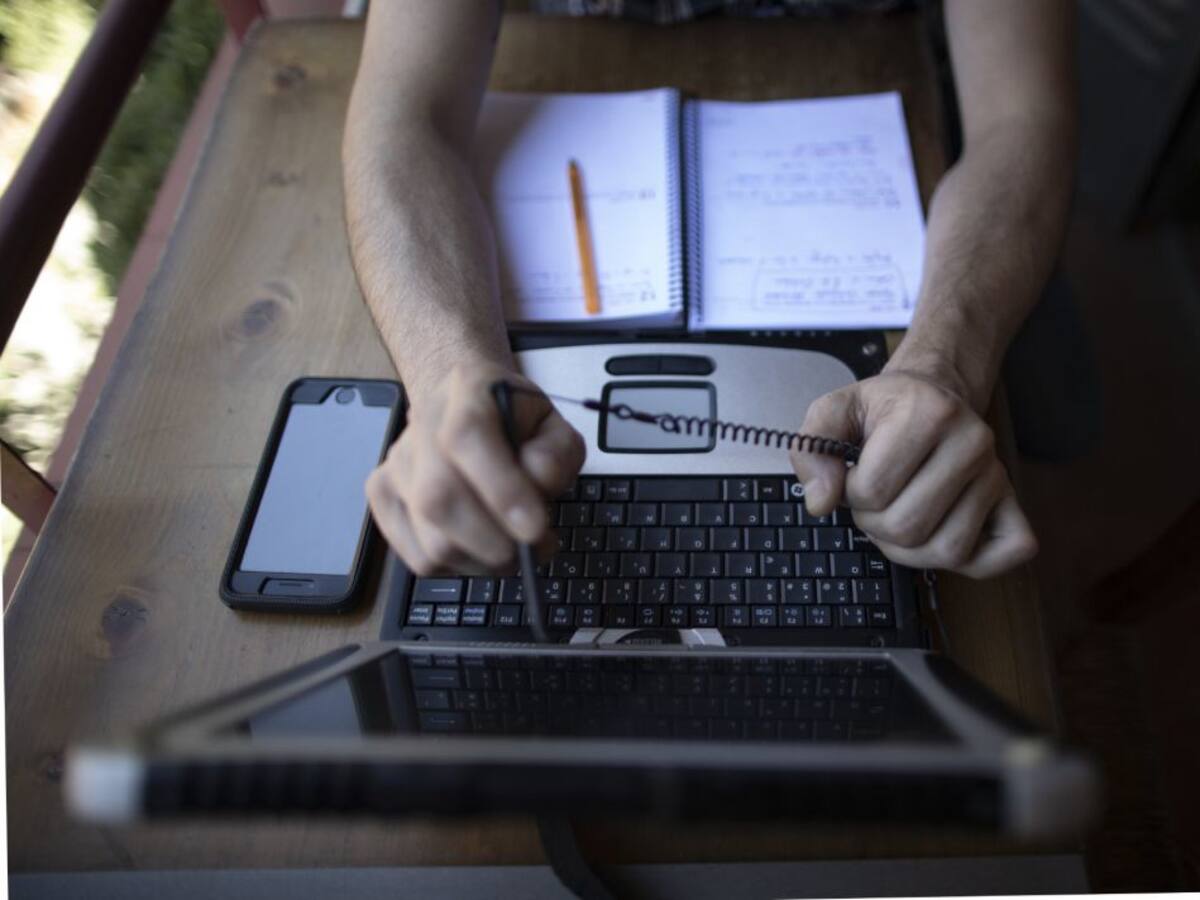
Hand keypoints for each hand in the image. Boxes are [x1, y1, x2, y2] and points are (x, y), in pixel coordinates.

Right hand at [366, 361, 585, 575]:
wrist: (465, 406)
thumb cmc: (515, 421)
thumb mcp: (554, 426)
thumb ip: (557, 453)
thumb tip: (538, 487)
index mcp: (468, 389)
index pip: (468, 438)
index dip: (502, 489)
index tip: (535, 528)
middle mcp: (422, 423)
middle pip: (439, 499)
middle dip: (496, 544)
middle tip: (535, 549)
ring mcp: (396, 462)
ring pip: (431, 540)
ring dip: (483, 560)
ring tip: (512, 547)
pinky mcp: (382, 497)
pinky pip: (419, 557)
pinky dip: (459, 566)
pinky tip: (479, 546)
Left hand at [789, 370, 1036, 577]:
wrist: (930, 395)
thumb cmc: (884, 409)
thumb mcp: (835, 411)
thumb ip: (812, 451)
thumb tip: (820, 502)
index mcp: (929, 413)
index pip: (873, 491)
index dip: (850, 495)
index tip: (855, 476)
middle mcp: (973, 442)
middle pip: (908, 527)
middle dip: (875, 524)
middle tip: (875, 499)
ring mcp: (997, 475)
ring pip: (948, 550)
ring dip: (910, 548)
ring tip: (899, 514)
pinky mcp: (1012, 502)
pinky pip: (1004, 555)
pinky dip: (971, 561)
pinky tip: (940, 533)